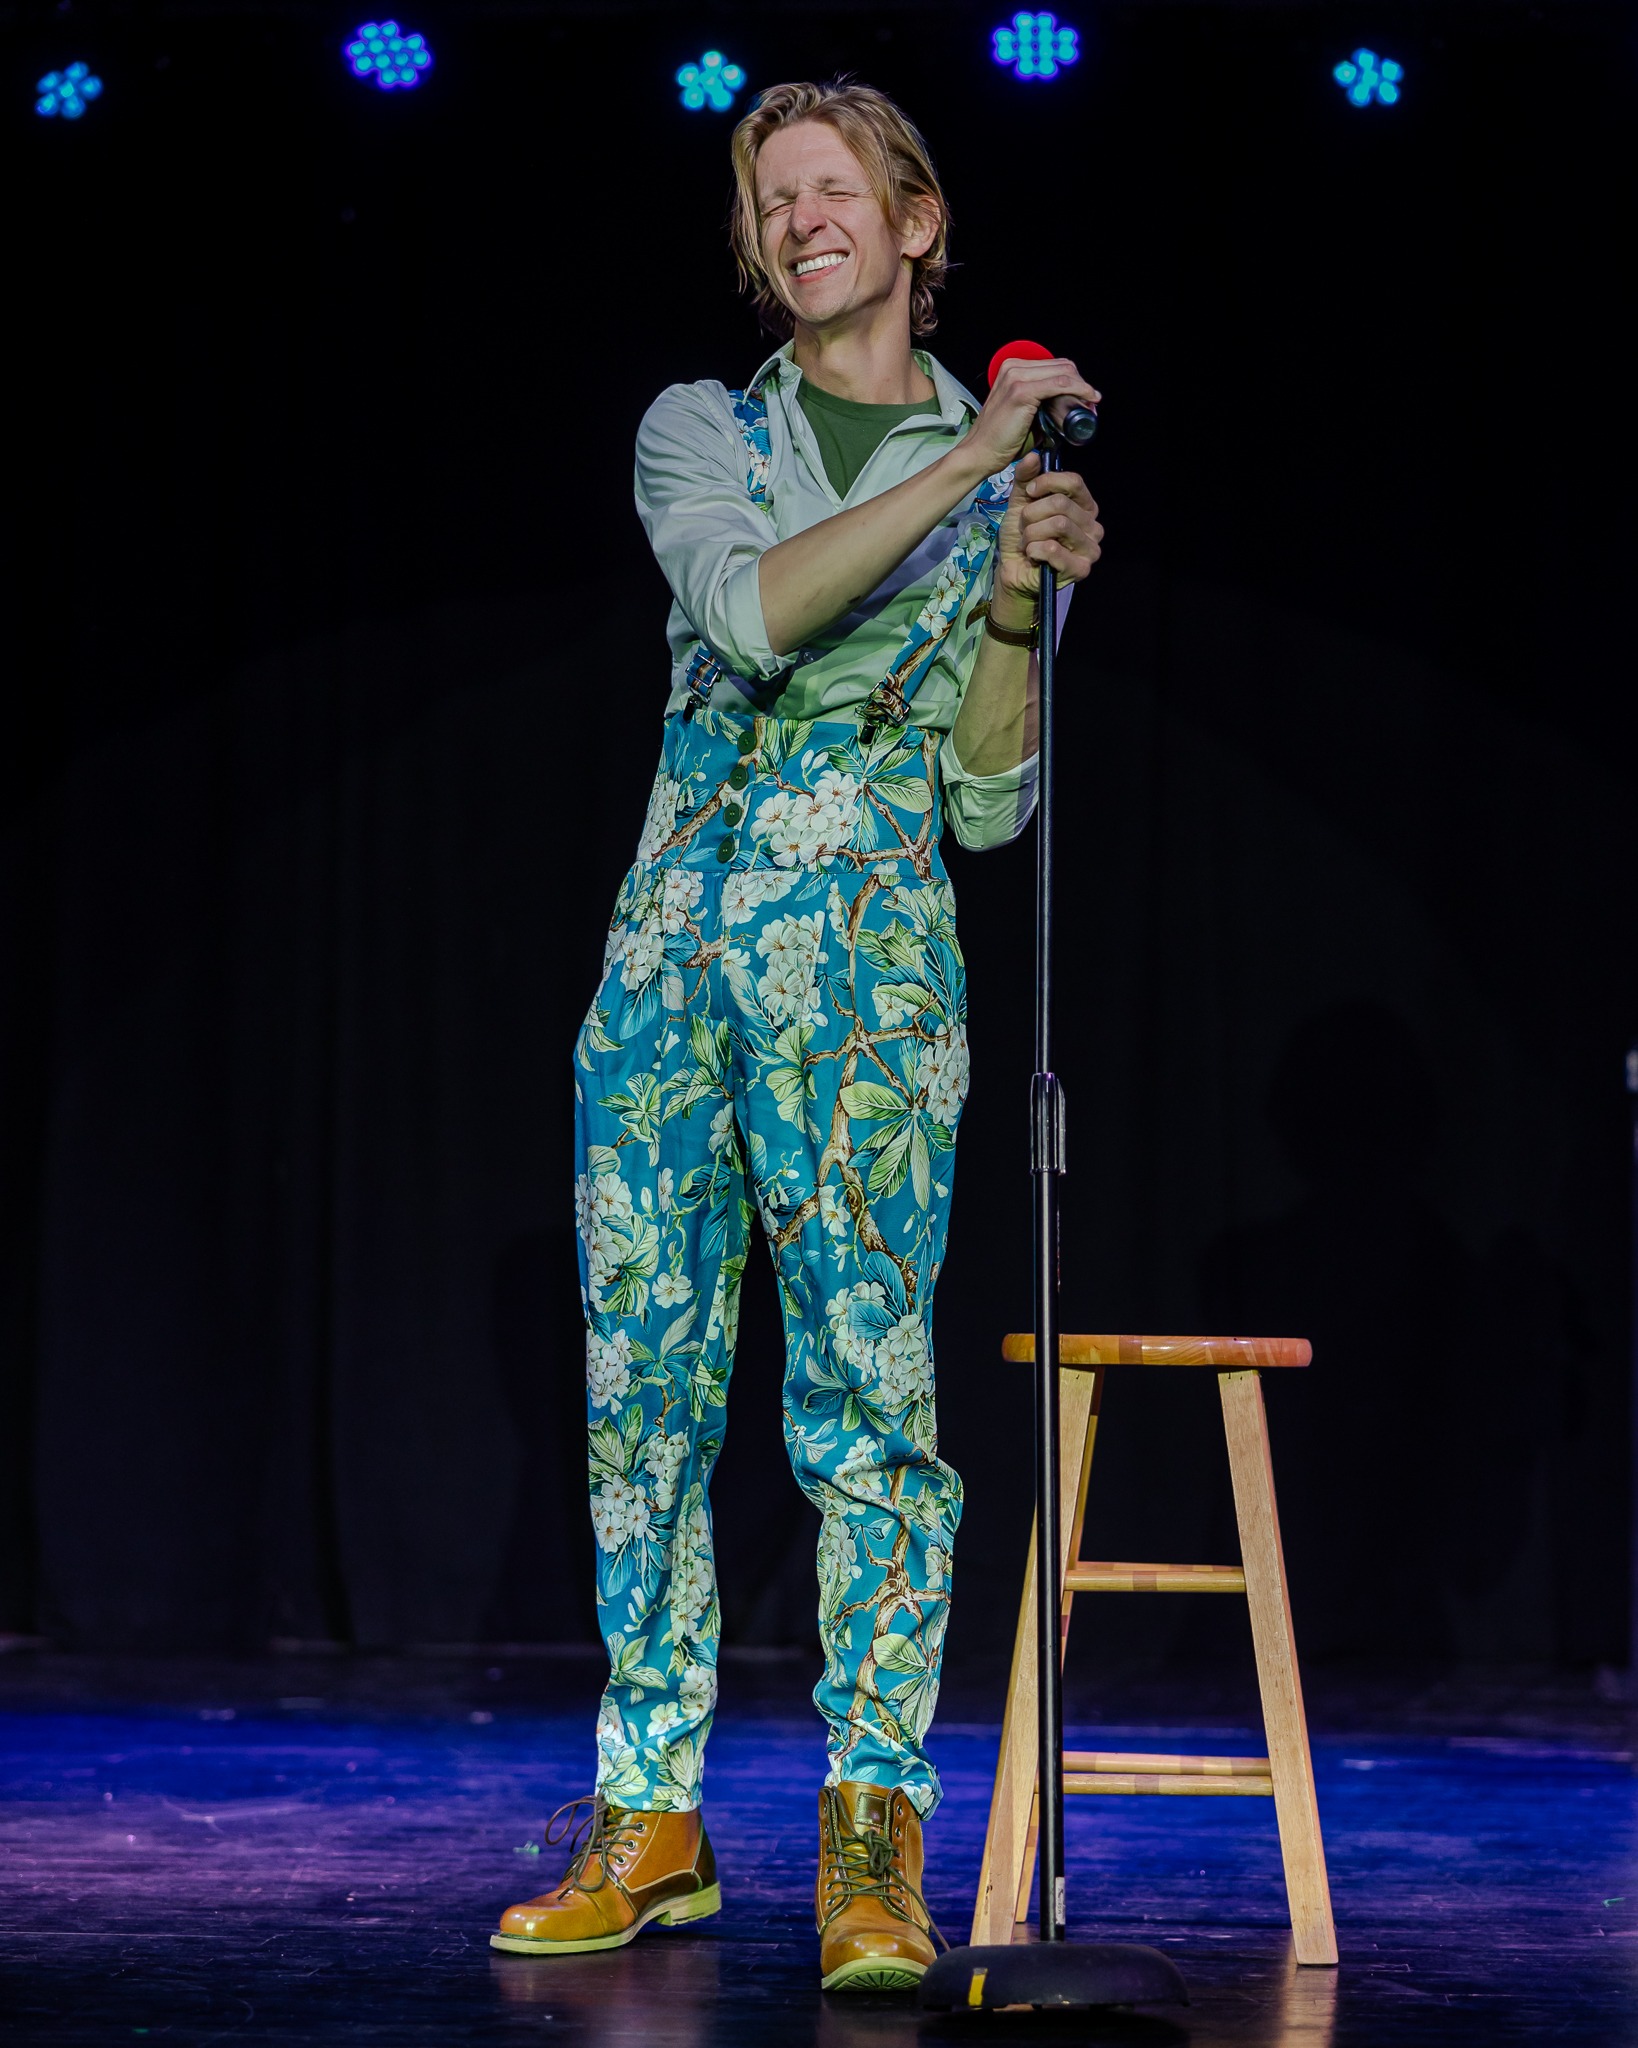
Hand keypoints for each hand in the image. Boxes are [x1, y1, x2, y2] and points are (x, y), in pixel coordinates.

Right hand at [961, 353, 1101, 479]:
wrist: (979, 454)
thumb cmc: (999, 439)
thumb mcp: (1023, 412)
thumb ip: (1041, 403)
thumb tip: (1064, 406)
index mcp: (1012, 369)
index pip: (1054, 365)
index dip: (1075, 379)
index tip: (1085, 396)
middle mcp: (1013, 368)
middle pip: (1062, 365)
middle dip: (1081, 383)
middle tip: (1091, 402)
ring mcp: (1016, 377)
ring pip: (1064, 372)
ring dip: (1083, 387)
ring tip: (1091, 404)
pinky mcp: (1022, 392)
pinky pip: (1060, 384)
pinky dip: (1079, 390)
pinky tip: (1088, 399)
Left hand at [991, 451, 1103, 621]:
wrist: (1014, 569)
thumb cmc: (1022, 536)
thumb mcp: (1021, 502)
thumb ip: (1026, 479)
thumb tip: (1034, 456)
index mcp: (1084, 506)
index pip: (1075, 482)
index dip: (1048, 482)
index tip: (1029, 492)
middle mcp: (1093, 525)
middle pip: (1062, 504)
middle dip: (1033, 514)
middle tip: (1025, 526)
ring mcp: (1091, 548)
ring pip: (1058, 525)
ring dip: (1032, 534)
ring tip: (1028, 542)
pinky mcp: (1082, 568)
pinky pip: (1053, 548)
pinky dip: (1034, 550)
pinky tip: (1033, 555)